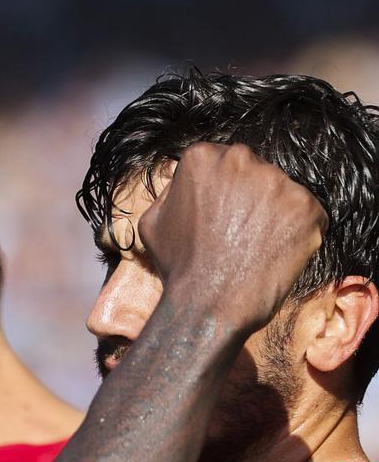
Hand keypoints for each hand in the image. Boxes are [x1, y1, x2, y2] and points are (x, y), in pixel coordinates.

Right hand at [140, 142, 326, 331]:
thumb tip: (184, 185)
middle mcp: (241, 159)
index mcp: (201, 157)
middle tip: (238, 232)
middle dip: (249, 196)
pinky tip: (274, 254)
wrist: (208, 305)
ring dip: (273, 215)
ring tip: (255, 247)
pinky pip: (308, 215)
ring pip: (281, 192)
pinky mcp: (307, 207)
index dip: (220, 190)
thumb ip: (171, 192)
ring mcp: (278, 182)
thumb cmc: (179, 267)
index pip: (221, 161)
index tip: (217, 216)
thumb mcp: (152, 222)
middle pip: (254, 170)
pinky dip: (296, 233)